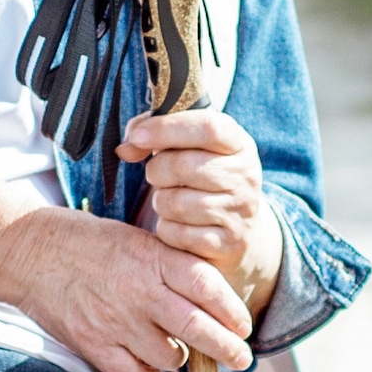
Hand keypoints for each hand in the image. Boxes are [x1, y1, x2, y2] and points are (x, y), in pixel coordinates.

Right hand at [4, 206, 259, 371]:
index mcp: (152, 258)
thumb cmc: (87, 243)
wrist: (27, 251)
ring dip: (180, 359)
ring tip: (176, 351)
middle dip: (228, 350)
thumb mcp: (136, 240)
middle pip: (198, 329)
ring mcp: (115, 321)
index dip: (233, 311)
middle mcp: (139, 291)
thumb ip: (171, 266)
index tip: (244, 326)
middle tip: (241, 359)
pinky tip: (150, 368)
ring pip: (171, 357)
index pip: (207, 287)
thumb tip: (211, 301)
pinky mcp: (93, 344)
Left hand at [119, 106, 280, 313]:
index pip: (208, 127)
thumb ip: (152, 134)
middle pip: (183, 166)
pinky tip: (178, 224)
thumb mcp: (186, 147)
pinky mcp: (229, 243)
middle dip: (156, 170)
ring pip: (177, 203)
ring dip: (161, 202)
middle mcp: (246, 175)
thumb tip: (126, 148)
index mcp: (238, 144)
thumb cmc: (201, 178)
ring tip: (171, 199)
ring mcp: (240, 211)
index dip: (167, 128)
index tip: (138, 136)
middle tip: (156, 175)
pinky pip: (178, 234)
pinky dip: (167, 229)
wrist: (237, 229)